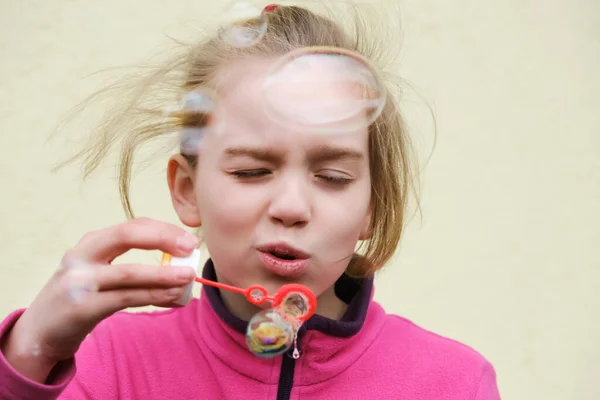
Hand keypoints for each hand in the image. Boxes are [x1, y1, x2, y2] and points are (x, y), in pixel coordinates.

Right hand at [0, 217, 199, 382]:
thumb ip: (132, 266)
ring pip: (129, 273)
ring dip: (163, 274)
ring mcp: (79, 282)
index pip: (132, 226)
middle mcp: (82, 256)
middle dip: (163, 238)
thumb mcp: (100, 273)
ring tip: (187, 277)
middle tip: (191, 247)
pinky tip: (171, 296)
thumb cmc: (80, 298)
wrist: (40, 331)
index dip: (163, 229)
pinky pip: (125, 299)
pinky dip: (152, 296)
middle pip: (127, 236)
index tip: (189, 238)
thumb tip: (179, 265)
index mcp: (91, 243)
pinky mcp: (82, 308)